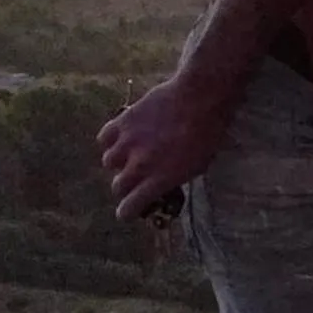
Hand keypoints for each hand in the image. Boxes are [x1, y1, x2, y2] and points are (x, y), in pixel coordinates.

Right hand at [98, 73, 229, 221]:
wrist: (199, 99)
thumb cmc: (208, 134)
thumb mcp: (198, 166)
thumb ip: (173, 178)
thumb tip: (160, 185)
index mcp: (159, 180)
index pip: (131, 206)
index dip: (127, 212)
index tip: (126, 213)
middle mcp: (139, 165)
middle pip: (117, 187)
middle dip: (124, 188)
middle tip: (132, 182)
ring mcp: (127, 143)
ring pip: (108, 162)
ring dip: (118, 162)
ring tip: (130, 155)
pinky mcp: (121, 122)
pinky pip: (104, 138)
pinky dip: (110, 141)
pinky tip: (121, 138)